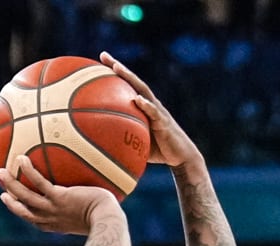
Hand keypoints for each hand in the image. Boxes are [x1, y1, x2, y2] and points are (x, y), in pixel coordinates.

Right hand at [0, 156, 119, 237]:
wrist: (107, 219)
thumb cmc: (107, 217)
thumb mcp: (95, 215)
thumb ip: (90, 207)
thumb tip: (98, 196)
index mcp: (56, 225)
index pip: (35, 220)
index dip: (23, 213)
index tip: (16, 205)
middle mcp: (51, 219)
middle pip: (24, 211)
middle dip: (11, 203)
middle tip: (1, 193)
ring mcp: (52, 208)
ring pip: (25, 197)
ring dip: (11, 185)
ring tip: (1, 172)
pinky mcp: (58, 197)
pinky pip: (38, 182)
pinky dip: (28, 171)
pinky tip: (21, 158)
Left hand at [98, 56, 200, 171]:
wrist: (180, 156)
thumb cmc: (157, 151)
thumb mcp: (135, 143)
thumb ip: (121, 139)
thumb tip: (98, 146)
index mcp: (143, 106)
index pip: (126, 85)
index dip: (114, 73)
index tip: (100, 59)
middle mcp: (150, 103)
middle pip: (133, 81)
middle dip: (118, 66)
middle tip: (104, 55)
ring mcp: (158, 110)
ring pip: (143, 90)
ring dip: (130, 78)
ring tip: (117, 68)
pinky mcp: (164, 122)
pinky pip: (154, 112)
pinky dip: (146, 105)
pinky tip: (137, 100)